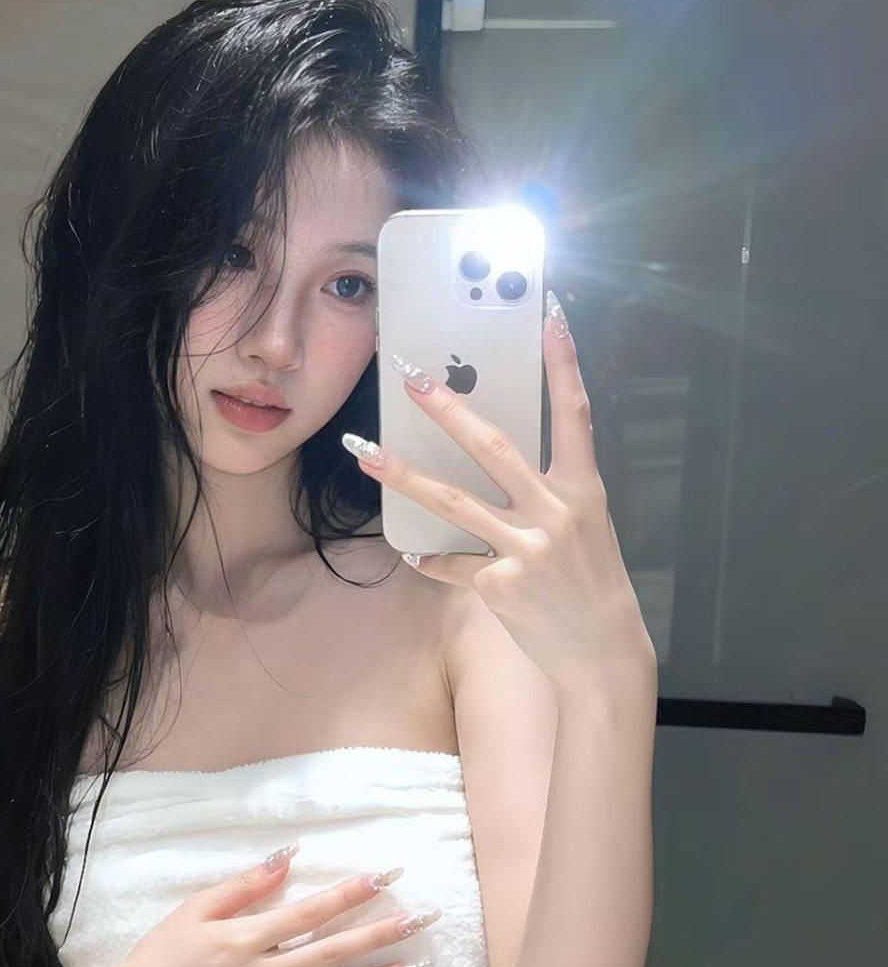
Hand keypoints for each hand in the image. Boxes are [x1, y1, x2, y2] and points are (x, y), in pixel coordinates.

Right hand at [112, 850, 442, 966]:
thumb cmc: (160, 955)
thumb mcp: (194, 910)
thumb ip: (245, 885)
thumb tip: (289, 857)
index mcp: (245, 940)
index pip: (310, 912)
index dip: (351, 892)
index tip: (386, 876)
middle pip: (333, 952)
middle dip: (382, 933)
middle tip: (423, 920)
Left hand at [340, 291, 654, 695]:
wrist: (601, 651)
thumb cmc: (590, 583)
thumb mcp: (585, 526)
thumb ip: (548, 492)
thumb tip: (496, 461)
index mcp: (583, 490)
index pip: (574, 414)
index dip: (563, 363)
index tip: (549, 315)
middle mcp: (556, 512)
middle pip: (494, 448)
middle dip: (449, 409)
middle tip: (412, 378)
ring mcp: (527, 548)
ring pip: (454, 501)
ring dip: (403, 475)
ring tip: (365, 453)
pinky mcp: (500, 584)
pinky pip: (450, 563)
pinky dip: (431, 559)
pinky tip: (417, 555)